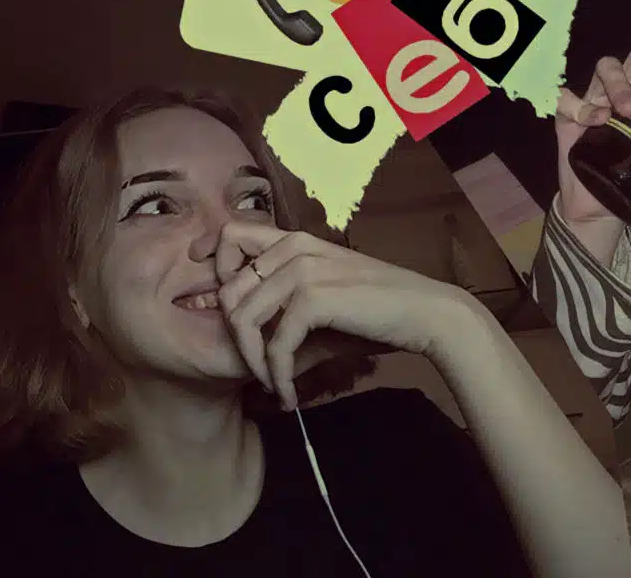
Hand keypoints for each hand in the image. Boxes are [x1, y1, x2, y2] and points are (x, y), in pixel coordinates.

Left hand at [215, 220, 470, 409]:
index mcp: (296, 242)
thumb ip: (285, 329)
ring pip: (243, 318)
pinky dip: (277, 376)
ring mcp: (302, 268)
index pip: (232, 236)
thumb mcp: (324, 315)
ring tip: (275, 385)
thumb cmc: (377, 314)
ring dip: (255, 363)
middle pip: (229, 289)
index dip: (211, 260)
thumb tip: (254, 366)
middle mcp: (294, 247)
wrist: (424, 314)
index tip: (206, 297)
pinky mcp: (312, 296)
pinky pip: (274, 344)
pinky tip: (288, 394)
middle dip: (235, 337)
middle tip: (257, 368)